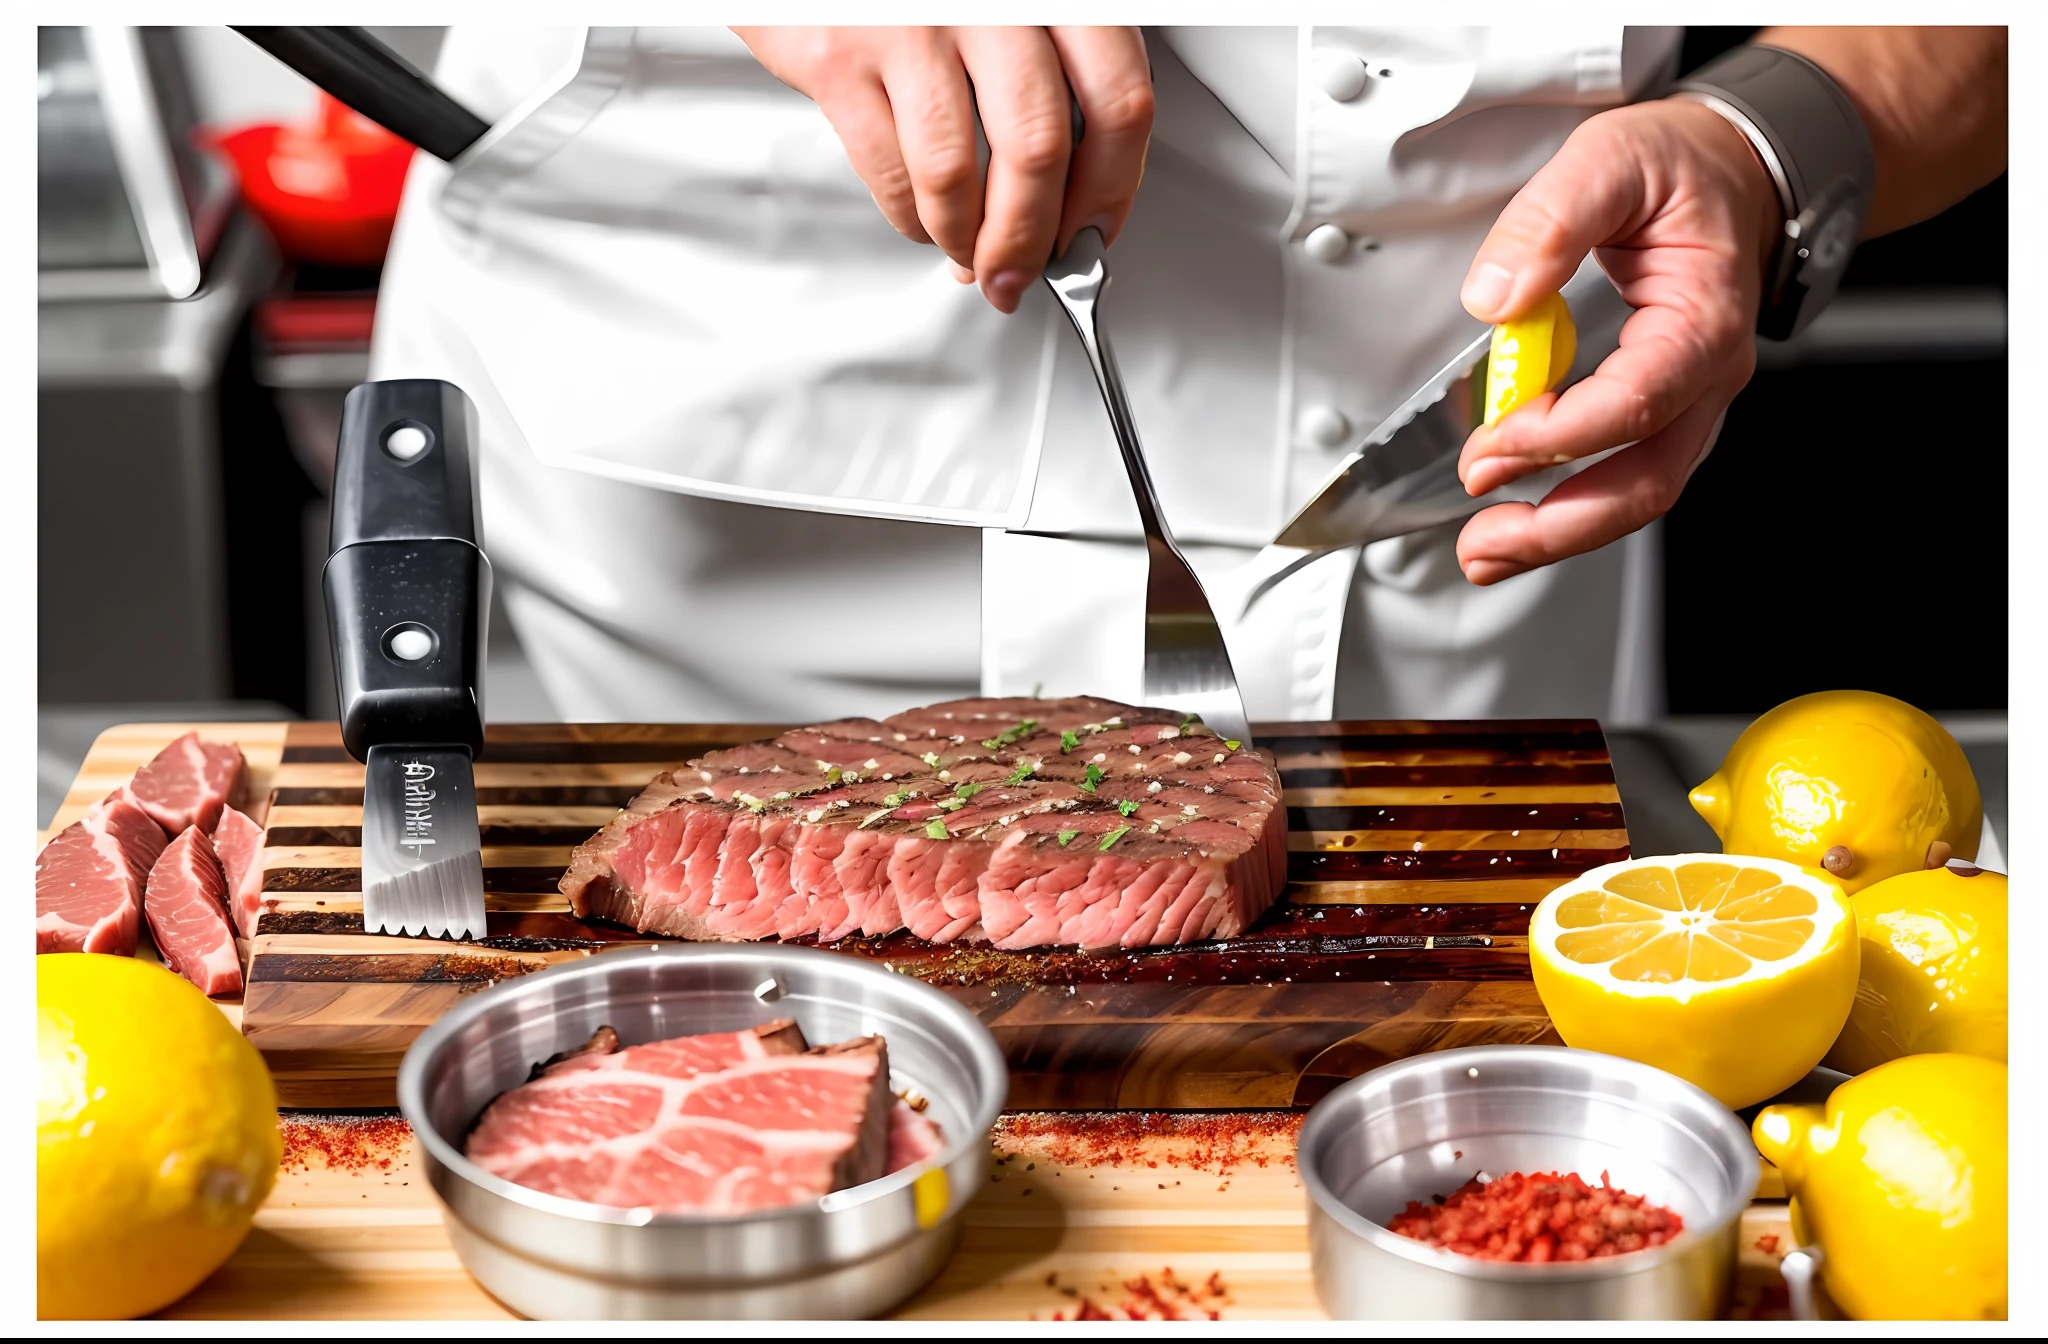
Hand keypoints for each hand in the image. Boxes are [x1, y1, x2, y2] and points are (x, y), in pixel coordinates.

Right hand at [734, 26, 1153, 313]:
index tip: (1093, 233)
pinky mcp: (840, 60)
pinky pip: (891, 172)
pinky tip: (923, 218)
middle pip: (1039, 149)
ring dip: (966, 241)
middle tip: (1024, 271)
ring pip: (958, 174)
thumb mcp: (1014, 14)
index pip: (1116, 102)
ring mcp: (913, 28)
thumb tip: (1068, 205)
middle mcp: (991, 4)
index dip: (1112, 188)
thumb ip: (1052, 87)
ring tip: (968, 254)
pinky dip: (912, 220)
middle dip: (1032, 239)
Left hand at [1453, 98, 1780, 585]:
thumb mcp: (1610, 160)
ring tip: (1484, 552)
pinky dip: (1567, 508)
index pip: (1638, 400)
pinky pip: (1622, 475)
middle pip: (1646, 479)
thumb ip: (1550, 221)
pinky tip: (1512, 520)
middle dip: (1560, 524)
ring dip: (1559, 533)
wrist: (1736, 170)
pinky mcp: (1661, 412)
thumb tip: (1497, 295)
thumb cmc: (1683, 168)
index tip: (1493, 440)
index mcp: (1704, 317)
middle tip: (1481, 540)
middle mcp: (1707, 375)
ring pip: (1637, 493)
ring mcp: (1689, 402)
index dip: (1561, 433)